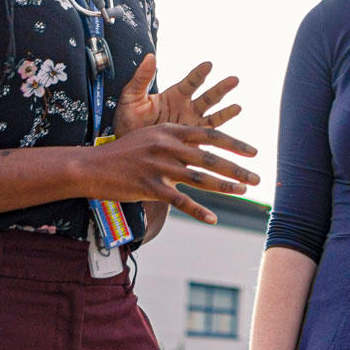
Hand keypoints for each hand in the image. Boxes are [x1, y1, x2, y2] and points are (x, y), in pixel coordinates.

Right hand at [88, 122, 260, 223]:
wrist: (91, 165)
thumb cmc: (123, 151)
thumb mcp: (150, 134)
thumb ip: (175, 136)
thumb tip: (198, 140)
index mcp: (170, 130)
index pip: (210, 134)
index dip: (235, 143)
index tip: (254, 152)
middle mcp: (168, 146)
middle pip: (211, 157)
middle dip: (237, 168)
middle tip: (258, 177)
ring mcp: (159, 167)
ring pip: (200, 178)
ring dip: (225, 187)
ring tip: (244, 192)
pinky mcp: (150, 187)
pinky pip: (179, 201)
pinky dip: (198, 210)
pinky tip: (212, 218)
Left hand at [113, 55, 241, 135]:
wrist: (125, 148)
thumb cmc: (127, 122)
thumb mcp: (131, 97)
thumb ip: (142, 78)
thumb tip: (150, 56)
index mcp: (174, 96)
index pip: (191, 82)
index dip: (200, 74)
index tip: (209, 65)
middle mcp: (186, 108)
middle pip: (208, 96)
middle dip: (221, 88)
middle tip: (234, 80)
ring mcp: (190, 125)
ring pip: (213, 116)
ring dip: (226, 111)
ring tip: (238, 107)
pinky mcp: (191, 141)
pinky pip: (208, 137)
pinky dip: (219, 136)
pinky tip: (228, 138)